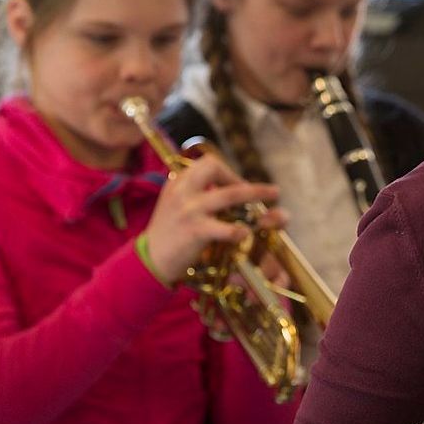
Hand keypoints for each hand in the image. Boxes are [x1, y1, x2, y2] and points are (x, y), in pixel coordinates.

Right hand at [143, 154, 283, 283]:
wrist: (149, 260)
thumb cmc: (168, 234)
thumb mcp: (175, 205)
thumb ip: (195, 193)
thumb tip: (228, 187)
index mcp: (178, 183)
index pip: (208, 164)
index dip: (228, 172)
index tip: (239, 186)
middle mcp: (183, 191)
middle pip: (216, 169)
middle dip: (242, 176)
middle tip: (263, 190)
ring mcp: (189, 210)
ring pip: (230, 195)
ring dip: (256, 193)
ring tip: (275, 194)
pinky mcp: (195, 231)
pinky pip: (224, 227)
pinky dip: (239, 230)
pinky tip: (245, 233)